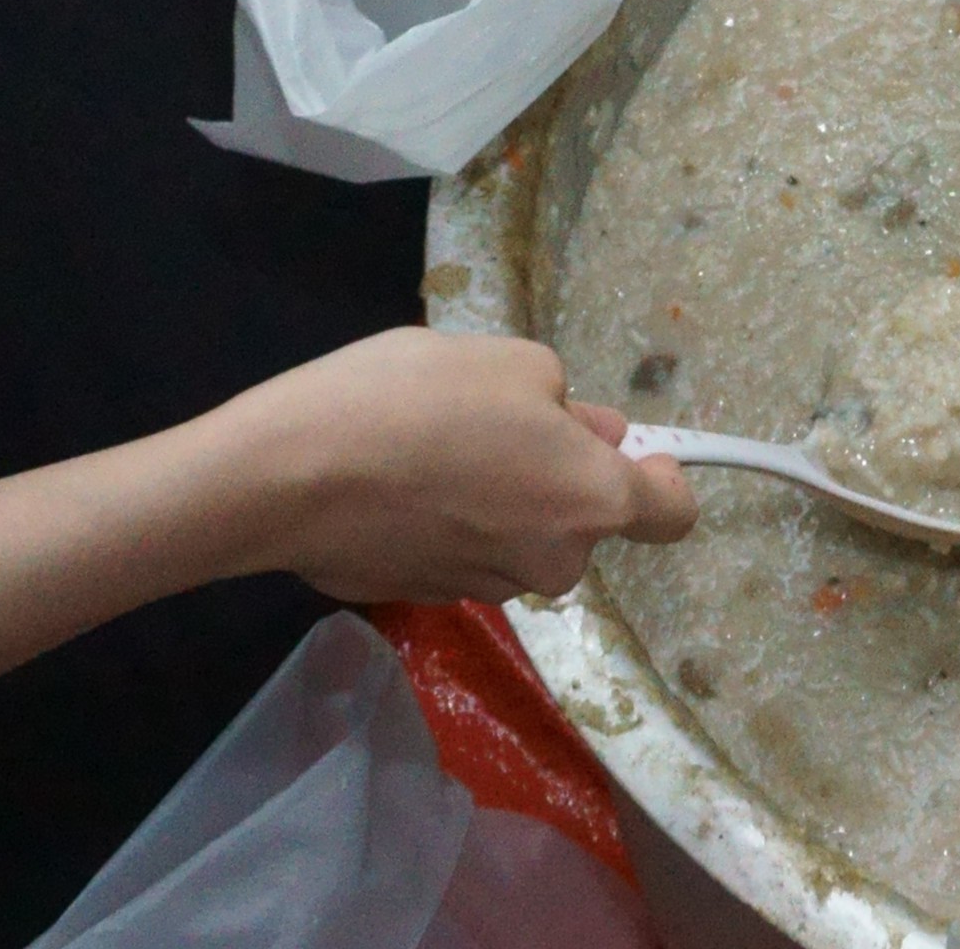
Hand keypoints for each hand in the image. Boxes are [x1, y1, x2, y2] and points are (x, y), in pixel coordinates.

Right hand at [228, 330, 696, 604]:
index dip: (661, 476)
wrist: (288, 476)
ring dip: (500, 500)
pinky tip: (396, 480)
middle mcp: (552, 562)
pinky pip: (462, 552)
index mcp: (590, 502)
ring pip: (520, 539)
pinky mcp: (425, 598)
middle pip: (582, 522)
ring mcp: (485, 589)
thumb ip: (568, 402)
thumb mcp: (509, 363)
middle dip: (556, 476)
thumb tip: (592, 432)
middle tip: (497, 418)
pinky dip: (448, 522)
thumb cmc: (414, 401)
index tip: (630, 448)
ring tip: (433, 444)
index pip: (671, 514)